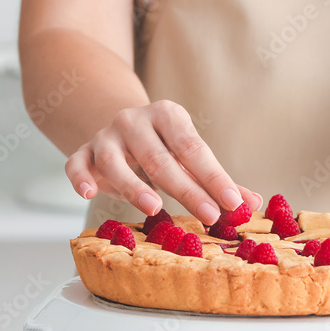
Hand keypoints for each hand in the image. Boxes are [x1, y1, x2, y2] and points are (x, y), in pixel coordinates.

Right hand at [64, 100, 261, 224]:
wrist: (121, 128)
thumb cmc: (164, 148)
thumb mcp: (190, 157)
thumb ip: (219, 180)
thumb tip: (253, 204)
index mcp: (167, 115)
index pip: (194, 148)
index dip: (214, 177)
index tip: (233, 203)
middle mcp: (133, 120)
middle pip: (159, 158)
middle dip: (186, 189)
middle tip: (210, 215)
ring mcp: (105, 136)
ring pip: (115, 162)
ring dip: (133, 186)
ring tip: (155, 208)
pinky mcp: (83, 152)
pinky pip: (76, 164)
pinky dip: (80, 178)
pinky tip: (89, 194)